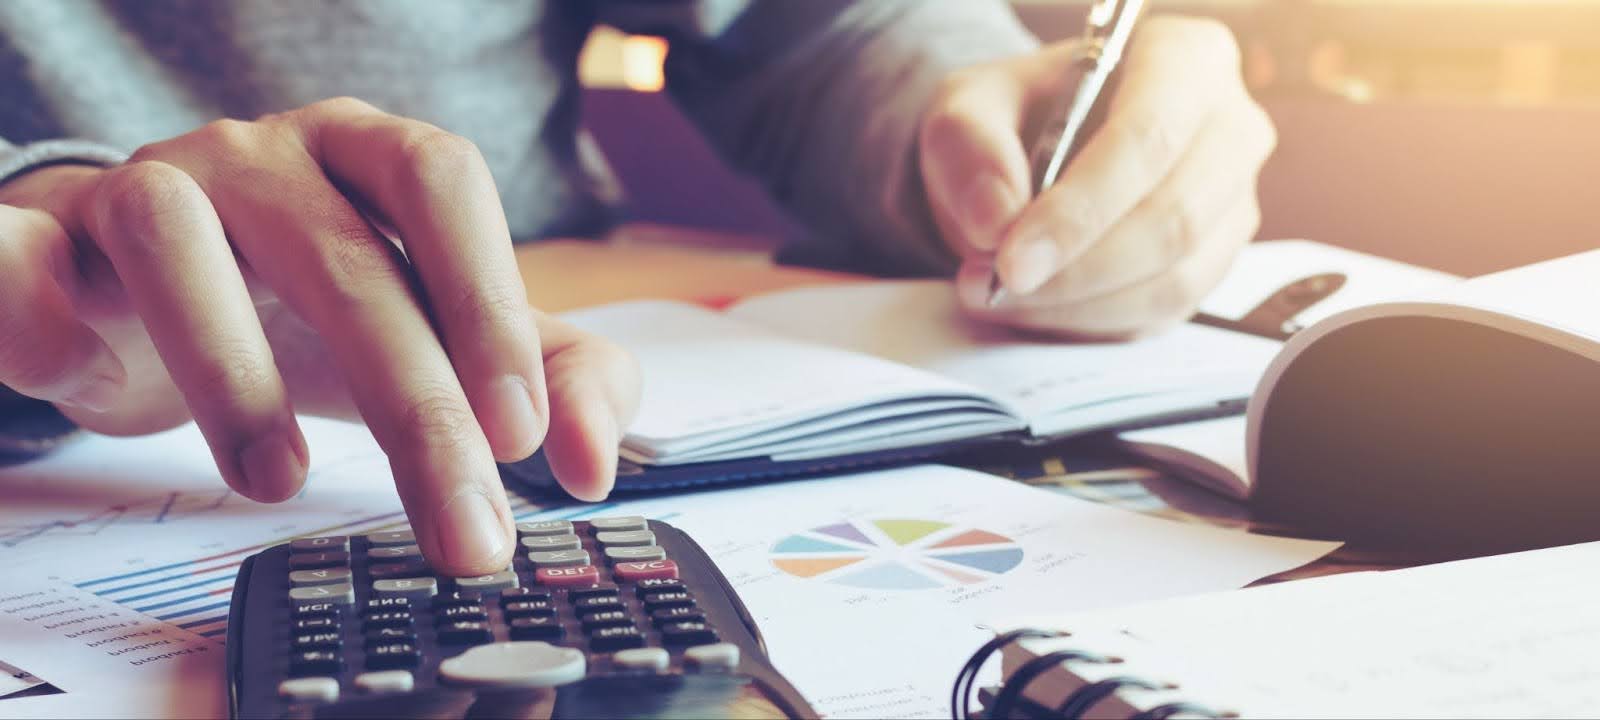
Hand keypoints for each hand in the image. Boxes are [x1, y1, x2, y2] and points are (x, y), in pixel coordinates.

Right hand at [0, 98, 639, 574]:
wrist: (139, 294)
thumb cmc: (307, 311)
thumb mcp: (441, 340)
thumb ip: (548, 379)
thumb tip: (596, 463)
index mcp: (366, 158)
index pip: (442, 183)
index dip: (487, 301)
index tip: (522, 435)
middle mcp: (262, 157)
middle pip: (344, 256)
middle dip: (414, 406)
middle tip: (462, 527)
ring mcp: (148, 187)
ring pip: (177, 240)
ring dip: (232, 373)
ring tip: (279, 481)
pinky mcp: (46, 239)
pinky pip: (21, 254)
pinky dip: (34, 307)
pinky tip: (86, 379)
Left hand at [919, 16, 1275, 336]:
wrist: (1035, 150)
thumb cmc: (1018, 113)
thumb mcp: (969, 105)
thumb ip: (971, 148)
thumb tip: (996, 221)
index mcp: (1186, 59)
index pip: (1149, 139)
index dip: (1080, 209)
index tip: (1011, 258)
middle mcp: (1230, 128)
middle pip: (1172, 218)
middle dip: (1075, 269)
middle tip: (995, 285)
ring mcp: (1232, 202)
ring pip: (1173, 278)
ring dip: (1077, 304)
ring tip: (1000, 295)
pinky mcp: (1214, 263)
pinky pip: (1163, 313)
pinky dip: (1091, 322)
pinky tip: (1037, 306)